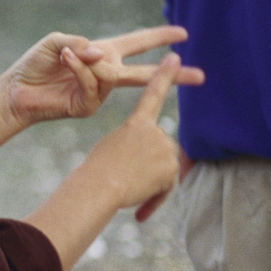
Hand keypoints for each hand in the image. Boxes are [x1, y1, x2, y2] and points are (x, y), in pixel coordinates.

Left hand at [3, 26, 203, 127]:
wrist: (16, 91)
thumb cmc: (35, 64)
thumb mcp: (56, 43)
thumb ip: (80, 44)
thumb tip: (101, 55)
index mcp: (103, 53)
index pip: (138, 43)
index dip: (159, 37)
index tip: (183, 34)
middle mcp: (106, 72)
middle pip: (145, 72)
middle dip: (172, 73)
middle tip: (201, 76)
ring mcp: (99, 92)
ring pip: (113, 75)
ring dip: (91, 63)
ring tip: (66, 56)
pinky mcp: (87, 107)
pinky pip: (93, 84)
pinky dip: (81, 71)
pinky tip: (65, 61)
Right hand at [24, 54, 183, 270]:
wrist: (100, 186)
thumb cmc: (96, 171)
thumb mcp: (114, 150)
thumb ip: (136, 147)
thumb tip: (156, 161)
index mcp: (137, 122)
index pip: (153, 93)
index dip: (165, 74)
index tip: (174, 56)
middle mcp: (155, 131)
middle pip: (159, 153)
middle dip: (148, 170)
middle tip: (127, 180)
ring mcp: (165, 149)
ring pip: (163, 173)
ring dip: (149, 187)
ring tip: (128, 191)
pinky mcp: (171, 169)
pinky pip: (166, 190)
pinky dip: (153, 202)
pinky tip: (139, 214)